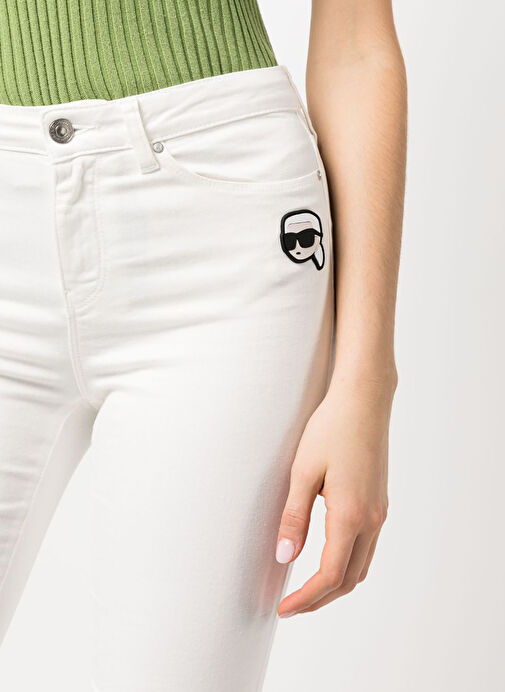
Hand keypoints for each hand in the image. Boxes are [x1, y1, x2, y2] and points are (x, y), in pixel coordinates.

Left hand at [275, 376, 394, 616]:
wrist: (364, 400)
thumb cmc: (332, 428)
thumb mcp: (302, 471)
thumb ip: (293, 517)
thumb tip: (284, 557)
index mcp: (350, 514)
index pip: (330, 575)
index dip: (306, 598)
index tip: (283, 608)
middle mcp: (371, 519)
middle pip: (349, 579)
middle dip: (320, 598)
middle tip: (291, 604)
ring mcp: (379, 511)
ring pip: (361, 565)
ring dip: (335, 583)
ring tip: (305, 587)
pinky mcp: (379, 502)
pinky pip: (366, 547)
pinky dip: (347, 563)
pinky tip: (326, 556)